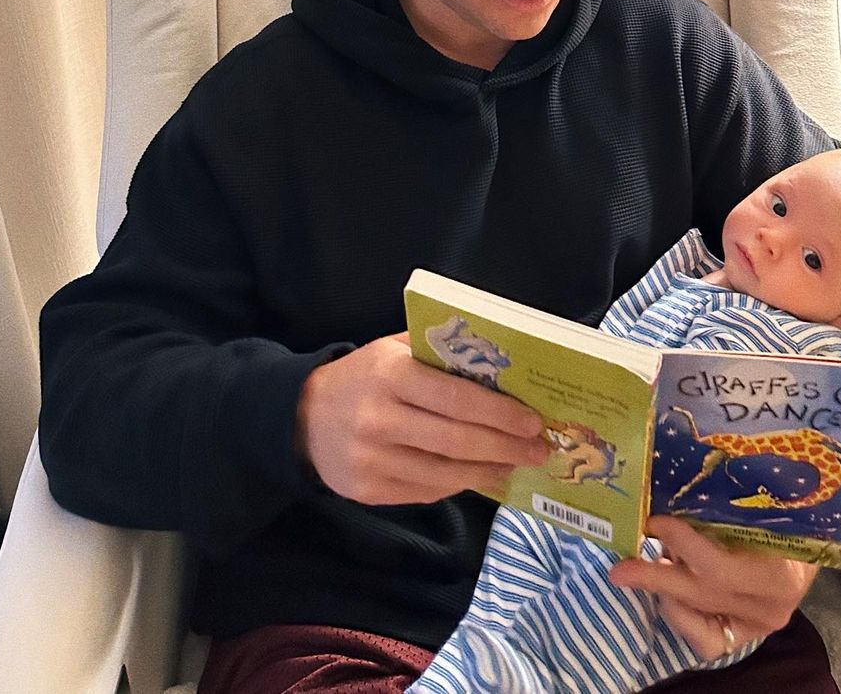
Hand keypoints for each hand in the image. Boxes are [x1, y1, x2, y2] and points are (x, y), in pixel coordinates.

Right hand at [296, 333, 547, 505]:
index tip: (532, 420)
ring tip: (516, 464)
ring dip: (488, 470)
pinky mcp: (367, 491)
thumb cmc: (363, 376)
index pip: (455, 397)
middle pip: (456, 440)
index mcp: (390, 374)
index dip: (498, 412)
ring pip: (444, 472)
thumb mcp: (392, 349)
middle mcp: (380, 418)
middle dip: (505, 446)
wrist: (301, 418)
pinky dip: (459, 484)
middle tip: (538, 449)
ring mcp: (372, 460)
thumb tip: (499, 361)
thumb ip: (437, 352)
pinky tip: (481, 476)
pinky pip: (426, 491)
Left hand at [609, 516, 815, 661]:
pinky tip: (669, 593)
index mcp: (780, 574)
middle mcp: (769, 608)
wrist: (812, 545)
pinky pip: (705, 639)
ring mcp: (758, 626)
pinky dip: (681, 618)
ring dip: (665, 589)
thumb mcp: (766, 510)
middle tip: (619, 566)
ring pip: (697, 616)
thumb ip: (729, 511)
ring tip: (649, 562)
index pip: (717, 567)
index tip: (655, 521)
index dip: (681, 545)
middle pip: (701, 594)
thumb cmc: (787, 517)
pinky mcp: (747, 636)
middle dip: (654, 577)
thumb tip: (675, 494)